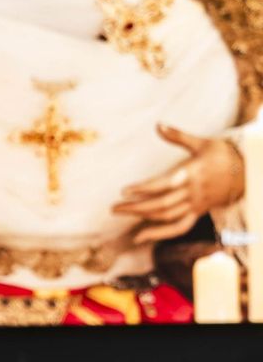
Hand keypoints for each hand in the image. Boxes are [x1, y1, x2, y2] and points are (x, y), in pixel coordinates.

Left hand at [113, 124, 244, 243]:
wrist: (247, 173)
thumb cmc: (222, 154)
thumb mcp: (202, 142)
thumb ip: (178, 136)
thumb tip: (158, 124)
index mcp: (192, 174)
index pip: (164, 185)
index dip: (144, 189)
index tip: (124, 191)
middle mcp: (192, 193)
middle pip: (161, 205)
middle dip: (136, 207)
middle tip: (114, 208)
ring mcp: (195, 205)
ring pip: (167, 217)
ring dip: (143, 218)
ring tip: (120, 215)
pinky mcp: (198, 212)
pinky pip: (178, 227)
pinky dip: (160, 234)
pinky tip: (141, 236)